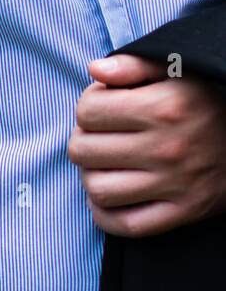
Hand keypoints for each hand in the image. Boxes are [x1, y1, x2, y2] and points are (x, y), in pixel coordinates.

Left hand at [68, 54, 225, 237]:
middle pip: (83, 151)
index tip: (102, 110)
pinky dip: (106, 214)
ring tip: (104, 166)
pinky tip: (111, 196)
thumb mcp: (178, 72)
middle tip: (98, 139)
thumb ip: (133, 65)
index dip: (87, 108)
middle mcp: (168, 147)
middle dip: (83, 141)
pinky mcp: (185, 211)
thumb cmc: (207, 102)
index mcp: (163, 108)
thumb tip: (95, 69)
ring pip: (98, 189)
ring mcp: (176, 183)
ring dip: (91, 177)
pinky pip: (125, 225)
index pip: (87, 112)